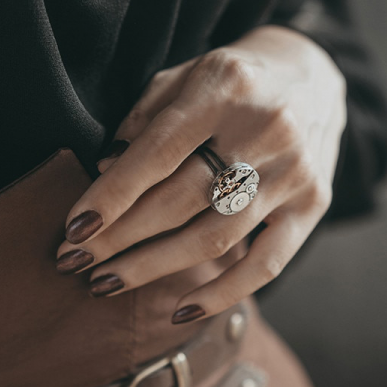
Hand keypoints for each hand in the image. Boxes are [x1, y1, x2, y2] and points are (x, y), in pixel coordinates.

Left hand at [56, 25, 345, 323]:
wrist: (312, 76)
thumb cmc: (237, 79)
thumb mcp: (187, 74)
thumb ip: (146, 117)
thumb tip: (106, 170)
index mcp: (226, 88)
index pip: (157, 153)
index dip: (111, 196)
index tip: (73, 230)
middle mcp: (266, 131)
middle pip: (180, 200)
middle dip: (120, 238)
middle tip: (75, 261)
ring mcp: (294, 173)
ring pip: (214, 238)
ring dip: (153, 267)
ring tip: (106, 282)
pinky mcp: (313, 205)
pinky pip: (266, 263)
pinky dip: (222, 294)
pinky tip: (181, 311)